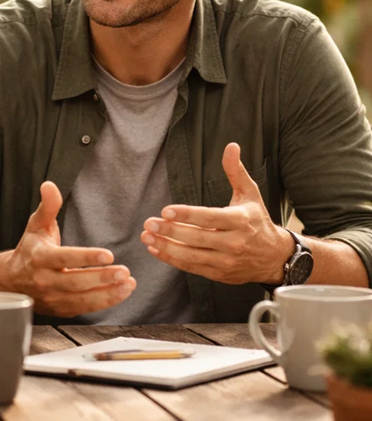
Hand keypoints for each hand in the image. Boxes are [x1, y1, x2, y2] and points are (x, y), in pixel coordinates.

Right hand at [0, 181, 135, 316]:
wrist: (12, 281)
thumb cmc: (30, 250)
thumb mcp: (36, 225)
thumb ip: (48, 206)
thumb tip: (49, 185)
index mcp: (39, 258)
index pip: (64, 258)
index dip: (86, 258)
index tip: (108, 254)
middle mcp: (44, 280)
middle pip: (75, 282)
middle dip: (102, 278)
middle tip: (124, 272)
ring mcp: (52, 298)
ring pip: (82, 300)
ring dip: (108, 294)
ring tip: (128, 284)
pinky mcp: (60, 310)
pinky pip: (84, 308)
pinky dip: (104, 303)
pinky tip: (121, 293)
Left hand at [140, 142, 292, 283]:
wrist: (275, 257)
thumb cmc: (257, 221)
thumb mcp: (250, 194)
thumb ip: (236, 171)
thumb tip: (231, 146)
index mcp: (240, 221)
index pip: (210, 217)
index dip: (187, 215)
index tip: (166, 210)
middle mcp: (234, 243)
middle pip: (197, 238)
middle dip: (170, 230)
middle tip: (149, 222)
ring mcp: (226, 261)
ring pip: (192, 255)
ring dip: (166, 246)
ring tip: (146, 236)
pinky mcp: (219, 274)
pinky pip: (192, 267)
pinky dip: (172, 259)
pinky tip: (156, 249)